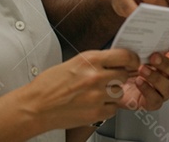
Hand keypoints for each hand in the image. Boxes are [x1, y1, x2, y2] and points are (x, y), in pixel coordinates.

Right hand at [24, 48, 139, 131]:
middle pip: (124, 74)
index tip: (132, 62)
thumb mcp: (73, 62)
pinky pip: (113, 109)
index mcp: (90, 60)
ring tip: (97, 93)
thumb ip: (95, 62)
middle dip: (120, 76)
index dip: (132, 59)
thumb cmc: (49, 85)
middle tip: (110, 79)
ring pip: (120, 92)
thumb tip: (113, 61)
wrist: (36, 106)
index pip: (124, 56)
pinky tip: (95, 104)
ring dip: (112, 93)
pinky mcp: (96, 113)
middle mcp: (95, 76)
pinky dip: (107, 107)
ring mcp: (97, 95)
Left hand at [117, 40, 168, 111]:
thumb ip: (143, 44)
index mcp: (167, 62)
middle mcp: (167, 77)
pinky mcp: (151, 102)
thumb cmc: (125, 66)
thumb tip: (146, 32)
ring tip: (142, 69)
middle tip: (154, 56)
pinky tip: (139, 82)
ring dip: (156, 77)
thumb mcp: (133, 51)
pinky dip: (148, 90)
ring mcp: (161, 91)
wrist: (113, 83)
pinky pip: (156, 99)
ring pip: (168, 86)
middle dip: (166, 63)